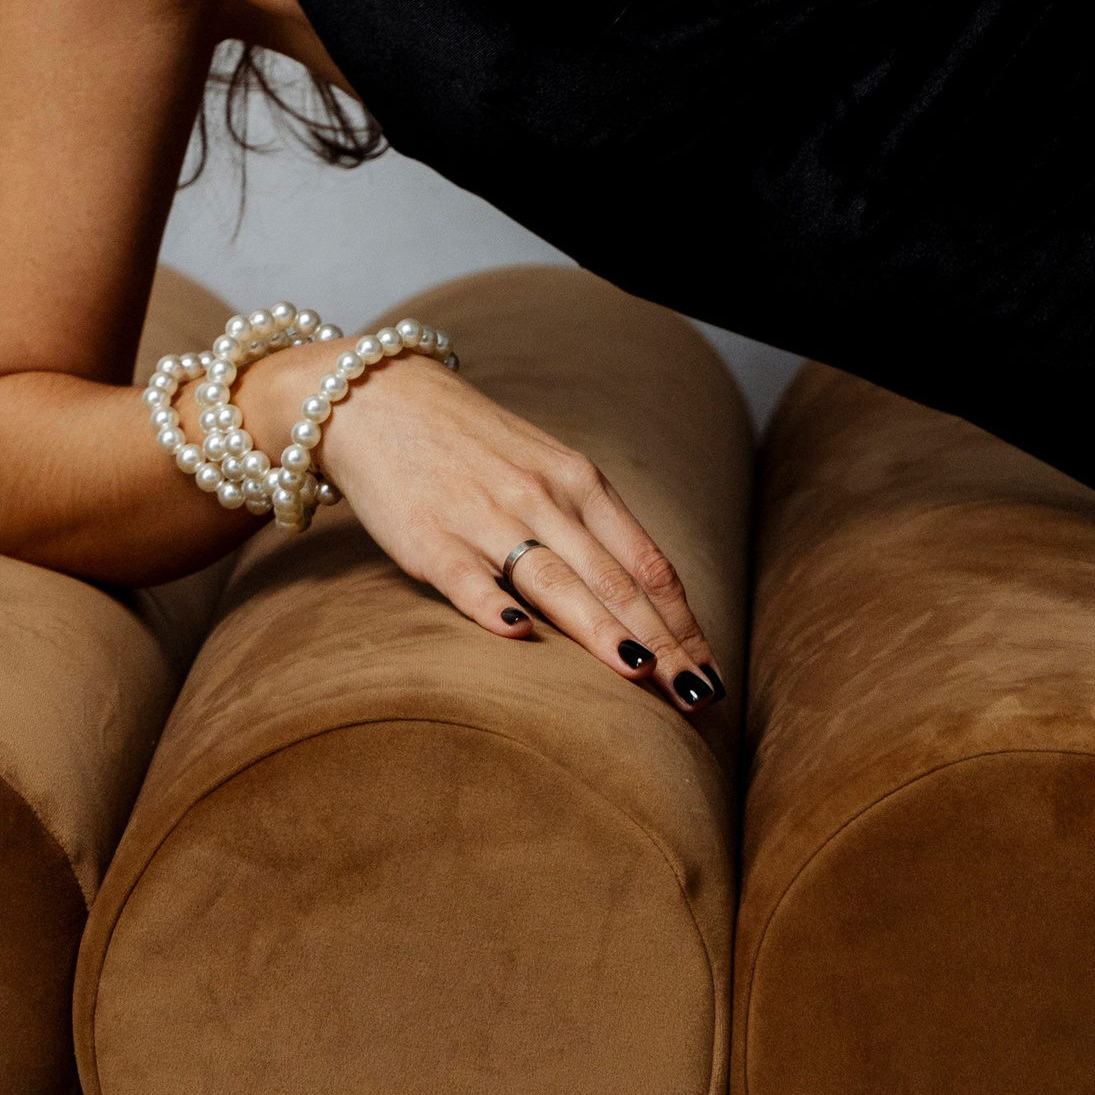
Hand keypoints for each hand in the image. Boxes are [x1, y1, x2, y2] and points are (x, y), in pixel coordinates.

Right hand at [232, 339, 724, 713]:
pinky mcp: (427, 537)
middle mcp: (541, 497)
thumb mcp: (545, 469)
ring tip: (642, 675)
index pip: (646, 562)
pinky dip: (490, 605)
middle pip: (613, 580)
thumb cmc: (474, 446)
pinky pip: (466, 576)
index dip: (683, 620)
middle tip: (697, 697)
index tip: (712, 673)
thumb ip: (588, 525)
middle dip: (661, 642)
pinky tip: (517, 637)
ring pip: (554, 581)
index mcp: (578, 482)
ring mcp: (485, 517)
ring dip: (601, 631)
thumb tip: (646, 599)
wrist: (382, 398)